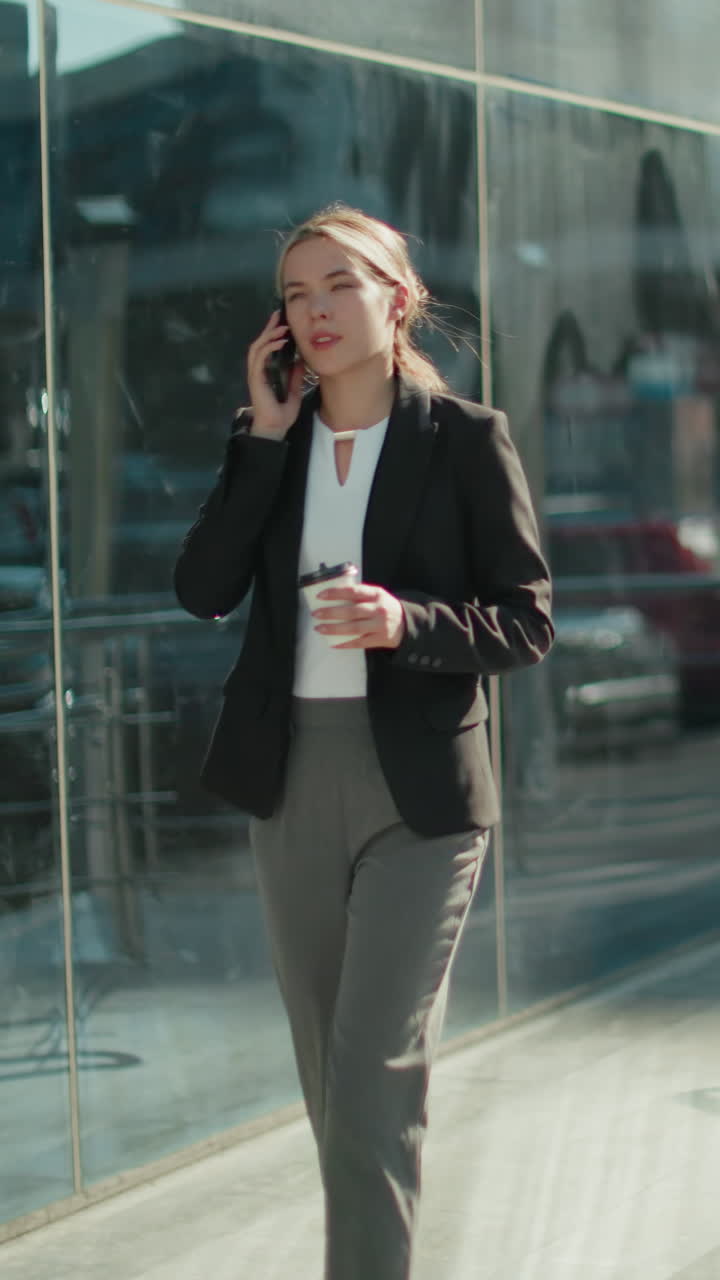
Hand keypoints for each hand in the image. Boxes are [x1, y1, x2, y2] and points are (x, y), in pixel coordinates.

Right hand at [246, 310, 304, 438]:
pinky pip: (260, 358)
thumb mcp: (294, 389)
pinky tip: (279, 342)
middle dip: (269, 327)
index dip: (272, 332)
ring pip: (258, 347)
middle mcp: (258, 370)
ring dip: (269, 335)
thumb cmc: (283, 412)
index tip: (281, 320)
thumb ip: (295, 375)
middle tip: (279, 315)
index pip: (266, 346)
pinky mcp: (255, 379)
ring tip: (281, 328)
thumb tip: (301, 360)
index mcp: (266, 371)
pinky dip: (269, 348)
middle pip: (260, 342)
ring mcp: (255, 374)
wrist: (276, 428)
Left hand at [312, 584, 405, 649]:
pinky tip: (333, 643)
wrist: (406, 623)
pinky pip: (359, 643)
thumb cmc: (385, 607)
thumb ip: (359, 593)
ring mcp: (379, 626)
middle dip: (331, 613)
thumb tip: (333, 594)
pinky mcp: (379, 639)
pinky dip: (345, 643)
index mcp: (376, 594)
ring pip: (354, 628)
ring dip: (334, 629)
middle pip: (352, 611)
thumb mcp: (377, 595)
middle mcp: (378, 610)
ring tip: (320, 628)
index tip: (321, 595)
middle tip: (316, 613)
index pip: (353, 591)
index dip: (336, 593)